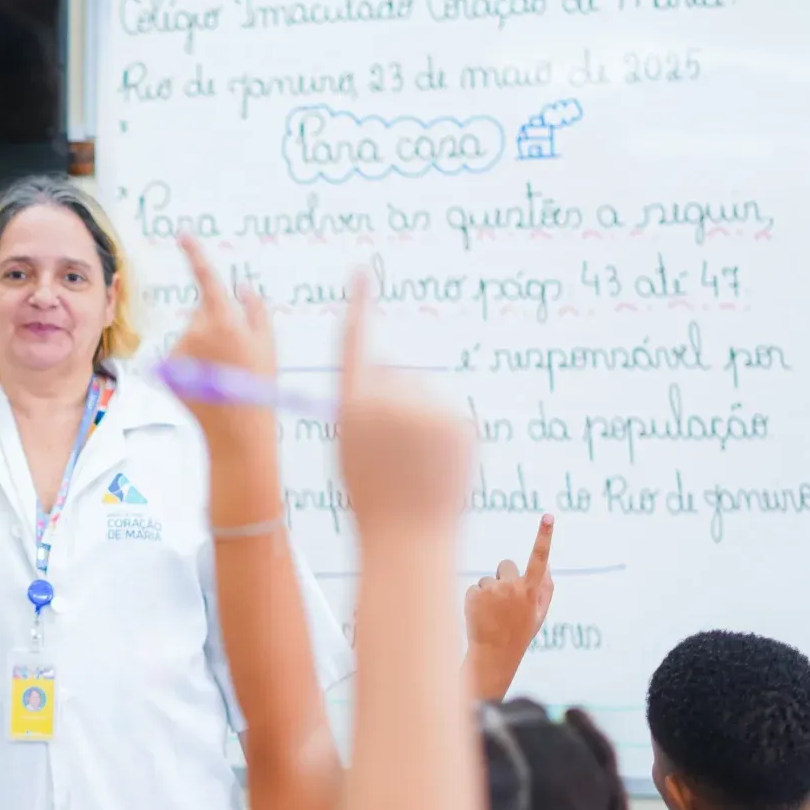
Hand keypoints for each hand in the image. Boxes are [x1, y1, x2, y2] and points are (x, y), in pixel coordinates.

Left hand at [167, 237, 277, 446]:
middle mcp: (196, 330)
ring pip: (191, 336)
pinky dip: (191, 365)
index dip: (195, 253)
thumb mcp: (268, 344)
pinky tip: (207, 384)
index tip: (183, 234)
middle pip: (203, 313)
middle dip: (216, 324)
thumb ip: (255, 310)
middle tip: (236, 354)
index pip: (206, 278)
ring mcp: (179, 350)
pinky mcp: (167, 368)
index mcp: (223, 319)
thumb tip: (243, 288)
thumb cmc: (259, 386)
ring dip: (204, 348)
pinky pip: (181, 357)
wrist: (236, 431)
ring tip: (223, 374)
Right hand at [337, 275, 471, 526]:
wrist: (410, 538)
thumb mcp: (350, 446)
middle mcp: (390, 400)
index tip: (362, 272)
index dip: (360, 306)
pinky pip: (447, 413)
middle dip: (392, 397)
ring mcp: (429, 410)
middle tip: (389, 448)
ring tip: (413, 464)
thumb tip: (391, 370)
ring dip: (418, 418)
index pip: (355, 344)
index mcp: (353, 407)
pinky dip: (443, 432)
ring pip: (422, 394)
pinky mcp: (460, 422)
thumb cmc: (372, 496)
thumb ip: (362, 404)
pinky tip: (435, 464)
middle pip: (394, 374)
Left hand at [465, 516, 553, 699]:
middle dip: (505, 578)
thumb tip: (545, 563)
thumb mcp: (539, 613)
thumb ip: (545, 587)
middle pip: (506, 565)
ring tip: (493, 614)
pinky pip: (476, 587)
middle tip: (505, 603)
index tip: (548, 516)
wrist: (493, 654)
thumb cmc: (520, 632)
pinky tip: (481, 615)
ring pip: (489, 579)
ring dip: (490, 592)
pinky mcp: (474, 593)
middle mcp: (513, 587)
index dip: (545, 536)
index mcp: (532, 590)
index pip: (540, 558)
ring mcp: (492, 590)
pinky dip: (477, 599)